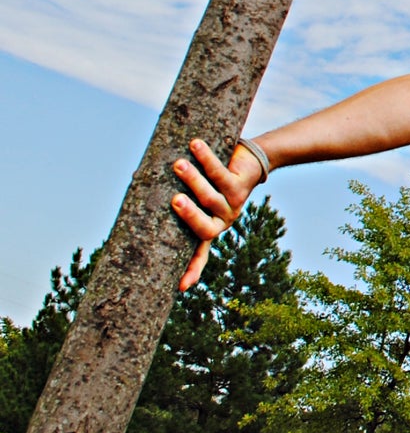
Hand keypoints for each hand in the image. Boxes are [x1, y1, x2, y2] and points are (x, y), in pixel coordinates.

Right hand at [171, 139, 263, 290]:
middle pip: (205, 227)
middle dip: (190, 215)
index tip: (181, 287)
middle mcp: (222, 221)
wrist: (253, 161)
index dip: (192, 270)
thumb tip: (132, 181)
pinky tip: (195, 145)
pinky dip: (207, 158)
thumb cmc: (213, 178)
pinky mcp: (240, 186)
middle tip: (174, 202)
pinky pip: (221, 173)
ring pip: (211, 197)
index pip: (199, 253)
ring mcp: (232, 205)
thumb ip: (174, 195)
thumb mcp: (195, 192)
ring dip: (195, 180)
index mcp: (210, 227)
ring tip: (178, 165)